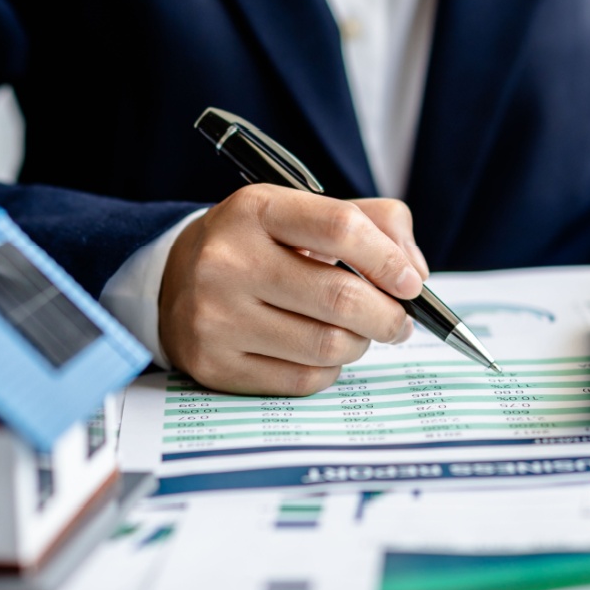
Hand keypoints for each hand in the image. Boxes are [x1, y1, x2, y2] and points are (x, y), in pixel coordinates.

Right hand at [158, 185, 429, 395]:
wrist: (174, 280)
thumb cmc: (260, 245)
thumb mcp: (303, 214)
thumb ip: (373, 223)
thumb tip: (414, 273)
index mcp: (255, 210)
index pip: (340, 227)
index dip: (389, 259)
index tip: (411, 282)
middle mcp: (227, 261)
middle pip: (341, 298)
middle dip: (388, 316)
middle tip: (399, 321)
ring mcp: (216, 317)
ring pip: (327, 345)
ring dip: (360, 344)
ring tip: (358, 334)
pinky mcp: (215, 365)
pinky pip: (303, 379)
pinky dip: (329, 369)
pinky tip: (322, 352)